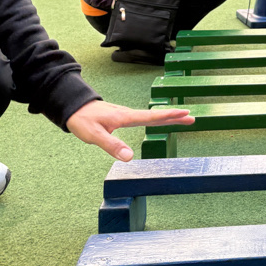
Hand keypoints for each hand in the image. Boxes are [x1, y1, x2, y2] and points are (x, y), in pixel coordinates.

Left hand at [66, 99, 193, 162]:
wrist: (73, 107)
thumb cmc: (83, 121)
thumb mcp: (94, 136)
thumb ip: (112, 146)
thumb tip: (130, 158)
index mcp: (125, 117)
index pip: (151, 117)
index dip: (169, 116)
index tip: (185, 113)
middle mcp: (129, 114)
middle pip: (156, 116)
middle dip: (175, 116)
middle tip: (192, 118)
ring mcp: (126, 115)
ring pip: (152, 116)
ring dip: (168, 117)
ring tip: (183, 119)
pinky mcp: (122, 117)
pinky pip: (145, 118)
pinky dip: (157, 118)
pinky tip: (160, 121)